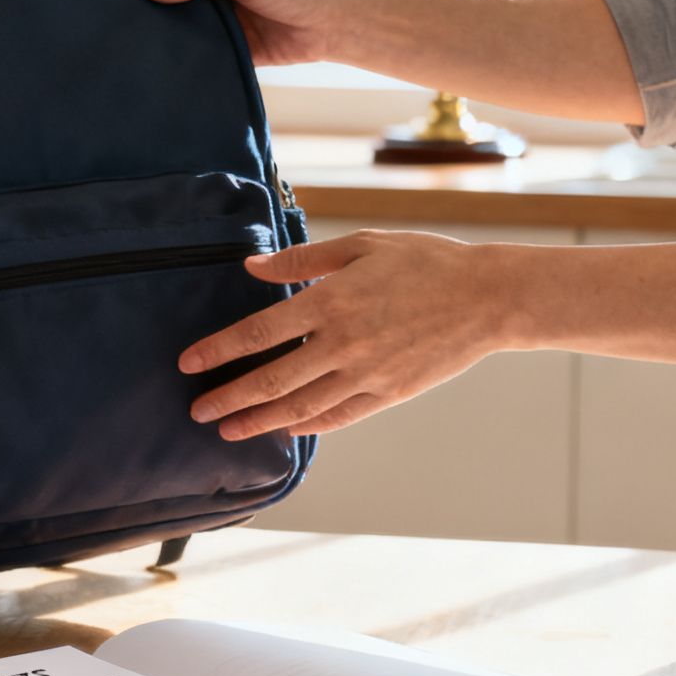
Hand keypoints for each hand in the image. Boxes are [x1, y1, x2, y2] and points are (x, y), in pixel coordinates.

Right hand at [139, 0, 362, 65]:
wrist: (334, 24)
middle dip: (141, 0)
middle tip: (108, 13)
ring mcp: (210, 12)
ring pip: (172, 21)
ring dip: (157, 30)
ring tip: (123, 39)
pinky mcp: (220, 44)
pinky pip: (191, 50)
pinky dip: (177, 56)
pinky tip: (152, 63)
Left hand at [180, 231, 510, 439]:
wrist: (486, 298)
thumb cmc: (424, 262)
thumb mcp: (361, 245)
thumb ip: (302, 259)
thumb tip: (252, 267)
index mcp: (331, 301)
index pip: (259, 333)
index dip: (219, 350)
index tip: (189, 363)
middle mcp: (343, 343)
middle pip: (270, 380)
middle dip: (228, 398)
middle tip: (196, 411)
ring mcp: (366, 374)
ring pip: (299, 407)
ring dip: (258, 421)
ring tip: (227, 430)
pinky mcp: (388, 393)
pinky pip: (337, 416)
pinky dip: (306, 425)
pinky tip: (284, 429)